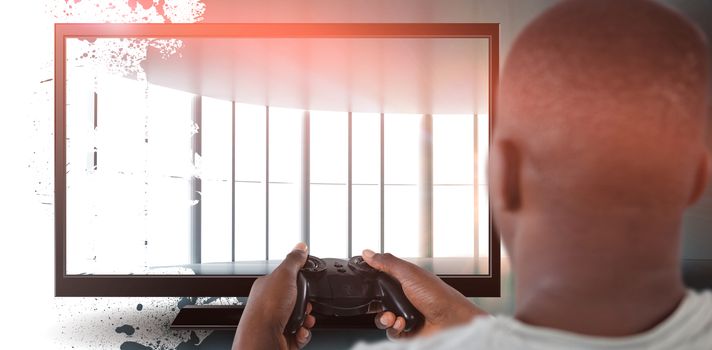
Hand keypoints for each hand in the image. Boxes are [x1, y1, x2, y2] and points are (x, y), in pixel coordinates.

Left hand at [232, 243, 315, 349]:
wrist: (263, 339)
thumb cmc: (266, 309)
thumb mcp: (284, 275)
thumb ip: (294, 261)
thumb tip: (301, 247)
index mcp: (268, 287)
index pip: (287, 280)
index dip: (300, 282)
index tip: (306, 283)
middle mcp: (271, 305)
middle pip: (297, 300)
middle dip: (307, 303)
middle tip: (306, 304)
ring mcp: (277, 322)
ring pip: (301, 317)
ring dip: (307, 319)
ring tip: (305, 319)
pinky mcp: (284, 337)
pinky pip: (301, 334)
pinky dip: (304, 333)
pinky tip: (300, 331)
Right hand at [362, 249, 487, 339]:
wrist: (451, 321)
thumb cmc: (437, 295)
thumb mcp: (408, 273)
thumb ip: (386, 263)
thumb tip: (368, 253)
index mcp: (404, 281)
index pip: (381, 280)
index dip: (372, 283)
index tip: (364, 284)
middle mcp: (404, 298)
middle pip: (378, 302)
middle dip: (375, 305)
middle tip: (379, 304)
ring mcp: (405, 315)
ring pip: (382, 319)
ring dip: (384, 319)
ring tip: (392, 317)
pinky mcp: (407, 331)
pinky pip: (391, 332)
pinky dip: (393, 329)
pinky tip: (401, 324)